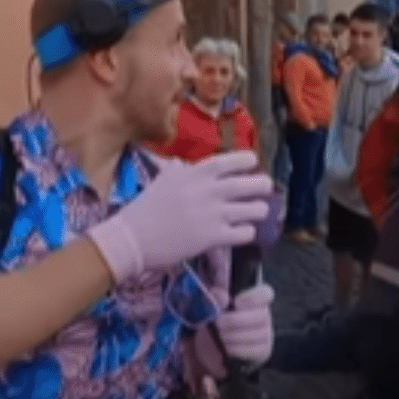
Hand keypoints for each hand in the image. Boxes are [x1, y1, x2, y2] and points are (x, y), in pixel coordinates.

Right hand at [87, 151, 270, 281]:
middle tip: (265, 187)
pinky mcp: (213, 237)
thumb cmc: (144, 209)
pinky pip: (245, 233)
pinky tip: (244, 232)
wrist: (132, 238)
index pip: (229, 161)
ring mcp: (212, 214)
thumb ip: (178, 171)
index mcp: (194, 174)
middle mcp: (208, 191)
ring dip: (259, 210)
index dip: (246, 160)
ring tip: (258, 212)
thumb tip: (183, 165)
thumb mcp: (161, 181)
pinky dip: (248, 232)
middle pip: (249, 184)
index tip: (253, 161)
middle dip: (262, 185)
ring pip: (253, 209)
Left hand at [216, 284, 274, 365]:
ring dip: (233, 336)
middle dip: (235, 320)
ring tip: (221, 335)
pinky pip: (252, 351)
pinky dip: (236, 349)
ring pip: (255, 334)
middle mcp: (265, 315)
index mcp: (257, 299)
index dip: (252, 298)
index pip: (266, 294)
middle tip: (219, 322)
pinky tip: (227, 346)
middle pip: (261, 316)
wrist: (225, 341)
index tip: (236, 302)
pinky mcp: (263, 351)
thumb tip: (220, 296)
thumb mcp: (218, 303)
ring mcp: (267, 334)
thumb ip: (218, 296)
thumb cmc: (223, 317)